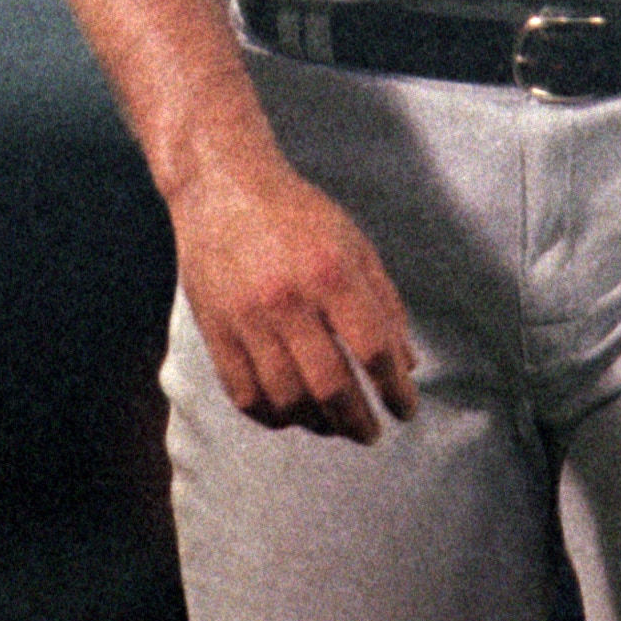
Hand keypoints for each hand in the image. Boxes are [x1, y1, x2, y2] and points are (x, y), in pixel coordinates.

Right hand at [168, 147, 420, 443]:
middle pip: (331, 387)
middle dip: (358, 422)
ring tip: (334, 427)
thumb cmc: (295, 213)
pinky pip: (245, 394)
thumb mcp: (353, 244)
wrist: (220, 187)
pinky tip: (291, 416)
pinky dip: (272, 417)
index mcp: (330, 272)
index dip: (395, 389)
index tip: (406, 409)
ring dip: (318, 425)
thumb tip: (405, 365)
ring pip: (287, 399)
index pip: (373, 350)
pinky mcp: (215, 330)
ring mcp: (246, 319)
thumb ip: (384, 303)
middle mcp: (287, 300)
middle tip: (371, 432)